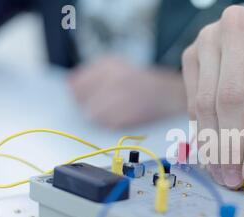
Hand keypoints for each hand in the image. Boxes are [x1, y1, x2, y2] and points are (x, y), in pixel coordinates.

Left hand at [68, 56, 185, 127]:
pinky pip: (106, 123)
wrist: (173, 96)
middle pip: (80, 99)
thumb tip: (70, 87)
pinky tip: (122, 119)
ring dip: (99, 117)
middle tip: (101, 107)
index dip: (78, 95)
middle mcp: (111, 77)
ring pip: (91, 114)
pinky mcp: (125, 114)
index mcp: (108, 64)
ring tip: (114, 114)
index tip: (84, 99)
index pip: (75, 83)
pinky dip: (111, 124)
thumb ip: (94, 77)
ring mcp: (118, 96)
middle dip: (87, 106)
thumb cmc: (146, 85)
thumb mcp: (120, 69)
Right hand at [182, 5, 243, 188]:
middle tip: (234, 178)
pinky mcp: (189, 54)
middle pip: (230, 100)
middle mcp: (237, 28)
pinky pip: (192, 101)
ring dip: (213, 145)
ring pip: (206, 103)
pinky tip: (210, 150)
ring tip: (221, 172)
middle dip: (231, 147)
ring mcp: (207, 38)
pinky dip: (201, 130)